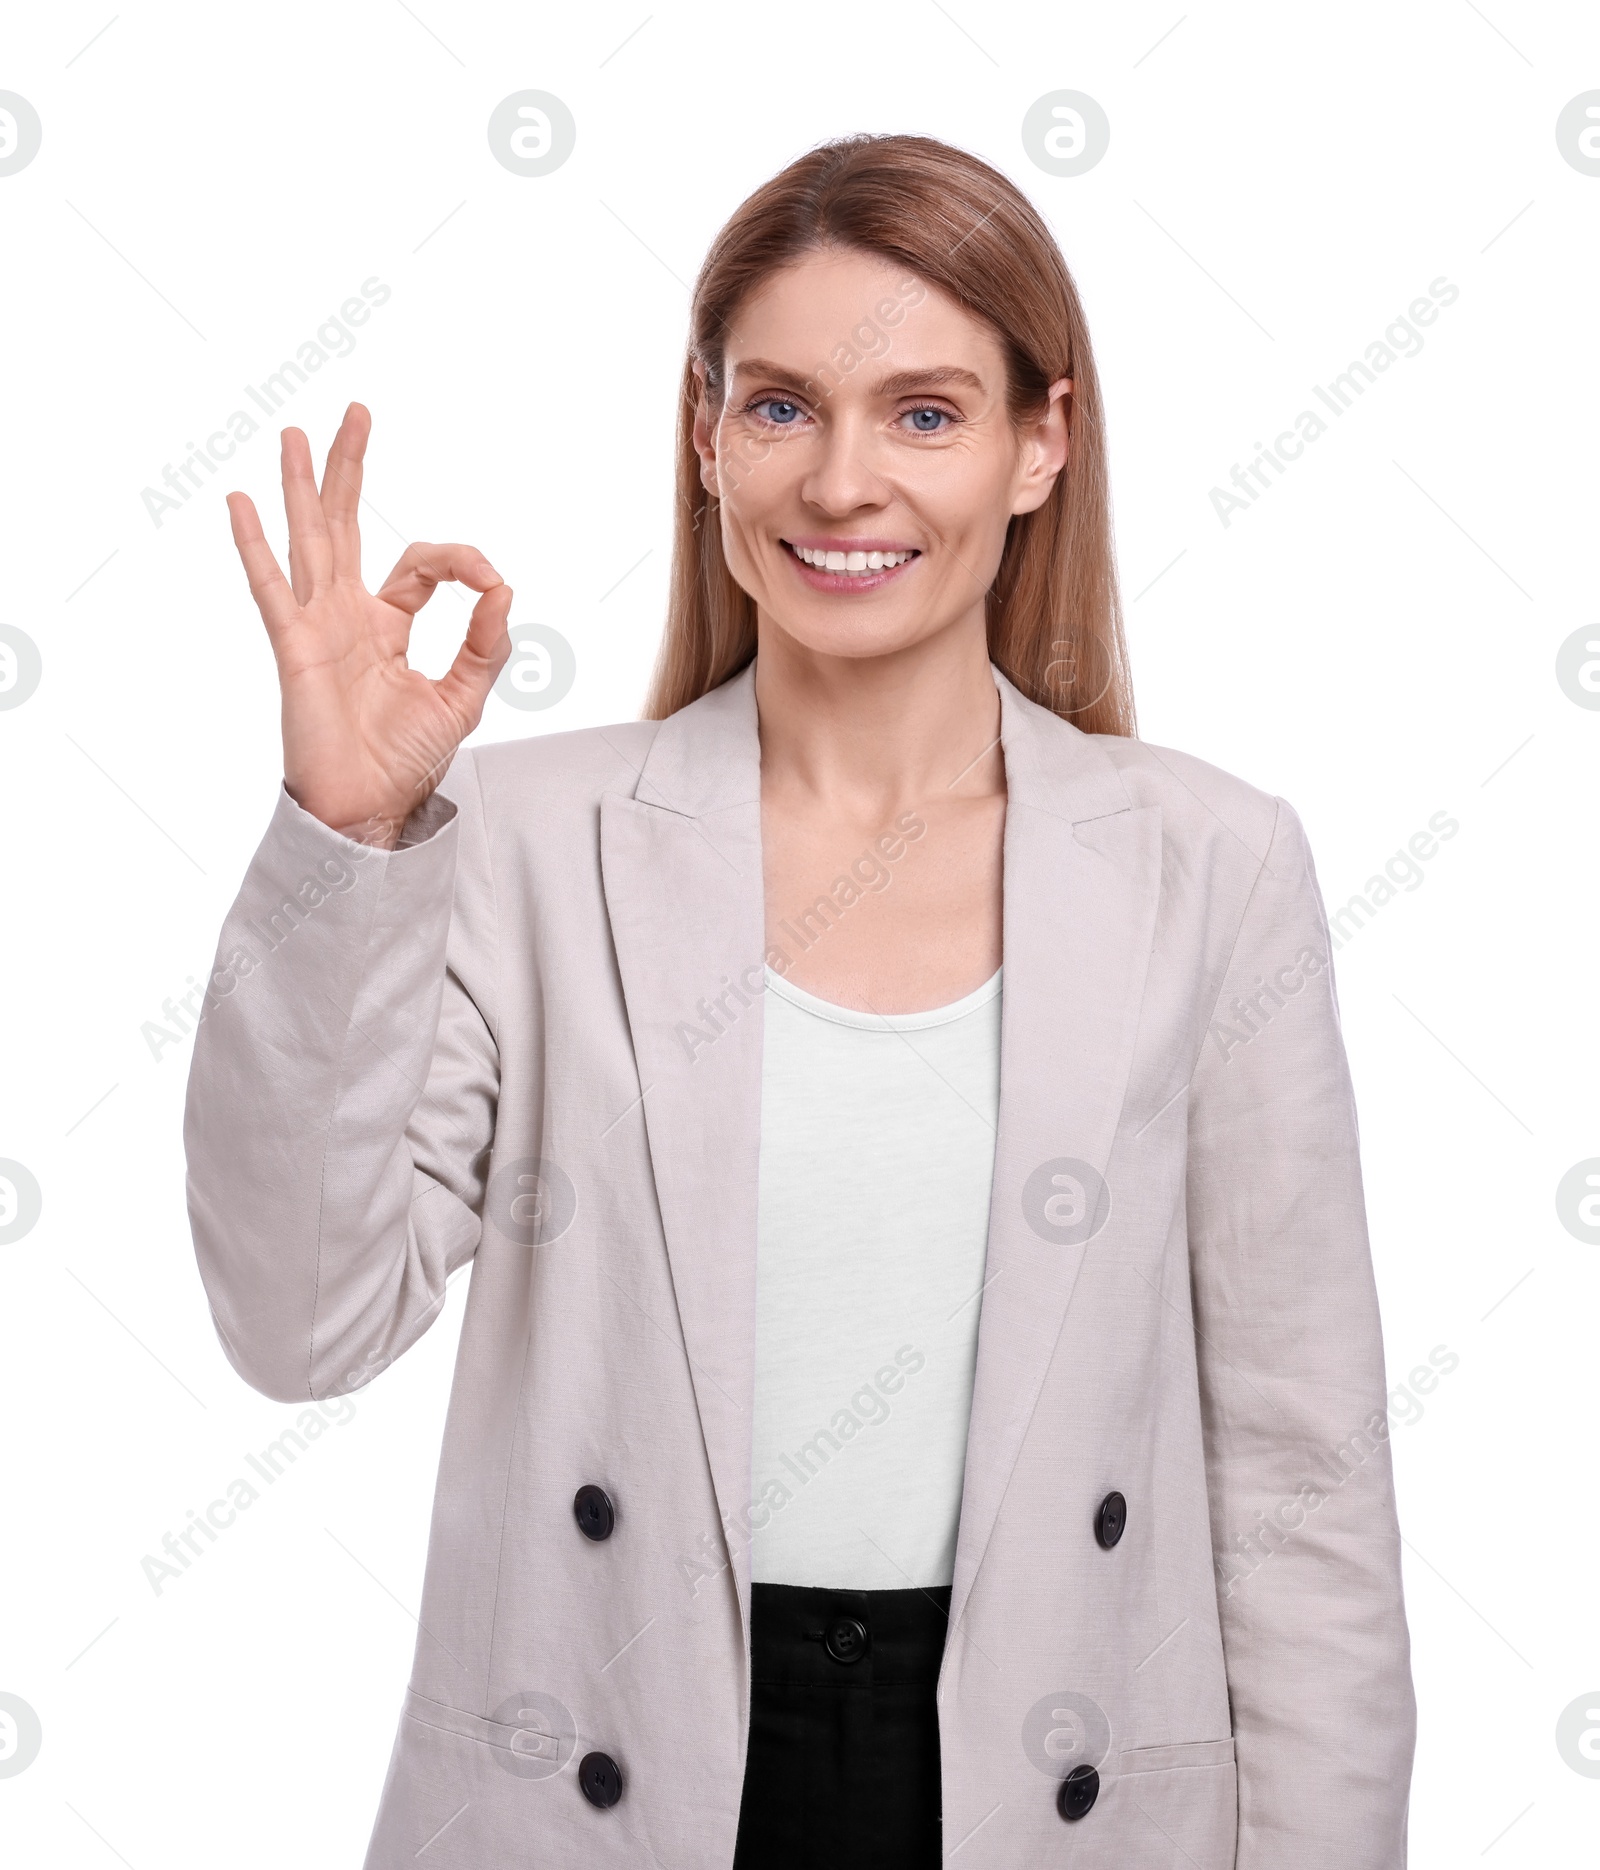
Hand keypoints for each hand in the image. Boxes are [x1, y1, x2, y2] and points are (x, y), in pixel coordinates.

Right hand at [225, 402, 512, 847]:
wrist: (369, 808)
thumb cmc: (405, 761)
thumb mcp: (463, 696)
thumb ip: (485, 643)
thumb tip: (505, 588)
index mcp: (388, 626)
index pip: (423, 568)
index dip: (462, 563)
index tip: (492, 580)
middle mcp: (348, 616)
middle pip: (348, 526)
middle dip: (351, 469)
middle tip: (356, 412)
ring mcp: (317, 627)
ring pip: (311, 540)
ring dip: (302, 486)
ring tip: (294, 433)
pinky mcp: (296, 648)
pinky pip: (272, 589)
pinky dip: (255, 545)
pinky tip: (241, 502)